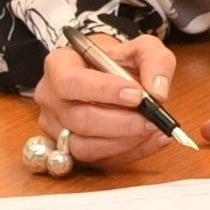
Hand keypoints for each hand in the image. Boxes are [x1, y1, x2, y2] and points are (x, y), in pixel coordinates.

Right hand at [32, 32, 177, 169]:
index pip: (72, 82)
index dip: (104, 91)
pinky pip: (98, 162)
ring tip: (153, 129)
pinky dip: (130, 153)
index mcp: (59, 65)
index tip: (138, 94)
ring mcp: (56, 129)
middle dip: (121, 123)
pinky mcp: (70, 153)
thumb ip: (155, 61)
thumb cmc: (118, 60)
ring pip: (85, 147)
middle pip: (79, 119)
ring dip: (124, 142)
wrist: (108, 75)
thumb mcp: (141, 47)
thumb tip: (158, 92)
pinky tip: (152, 140)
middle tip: (152, 119)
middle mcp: (51, 99)